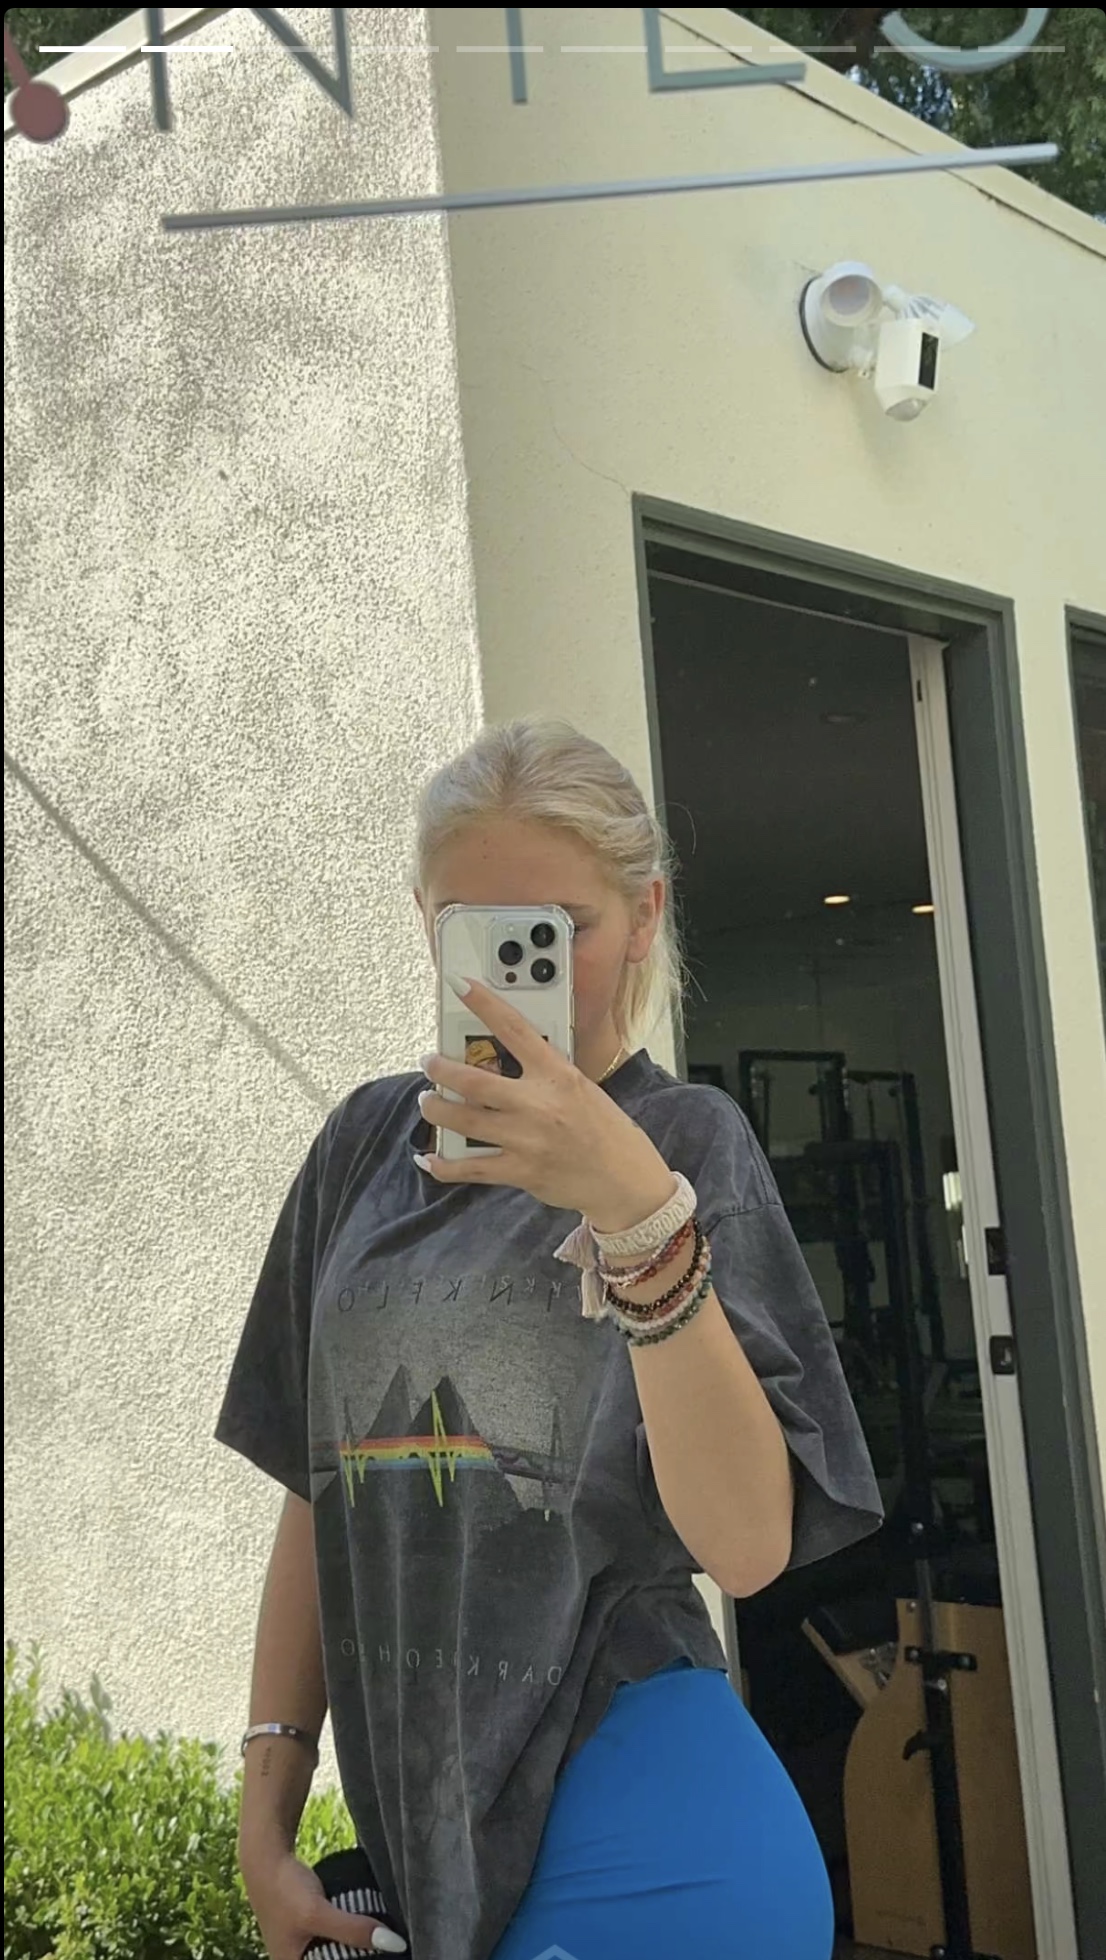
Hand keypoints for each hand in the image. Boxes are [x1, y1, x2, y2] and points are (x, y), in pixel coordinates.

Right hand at [243, 1848, 406, 1956]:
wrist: (266, 1857)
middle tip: (388, 1943)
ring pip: (340, 1953)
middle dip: (360, 1954)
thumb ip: (352, 1930)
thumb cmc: (285, 1889)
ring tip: (382, 1937)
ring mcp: (304, 1948)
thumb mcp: (317, 1913)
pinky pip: (337, 1941)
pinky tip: (368, 1928)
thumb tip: (396, 1944)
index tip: (388, 1953)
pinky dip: (351, 1935)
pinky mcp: (312, 1931)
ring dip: (357, 1946)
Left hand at [416, 977, 674, 1228]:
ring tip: (428, 1101)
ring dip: (436, 1109)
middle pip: (473, 1080)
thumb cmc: (606, 1130)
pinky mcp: (520, 1171)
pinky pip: (470, 1168)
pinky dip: (444, 1165)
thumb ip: (546, 1074)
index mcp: (558, 1075)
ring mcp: (526, 1140)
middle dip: (441, 1069)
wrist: (624, 1180)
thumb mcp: (582, 1088)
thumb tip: (506, 1061)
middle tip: (429, 1062)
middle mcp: (538, 1104)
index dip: (484, 1004)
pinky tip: (430, 1158)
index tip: (460, 985)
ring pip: (463, 1120)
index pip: (515, 1029)